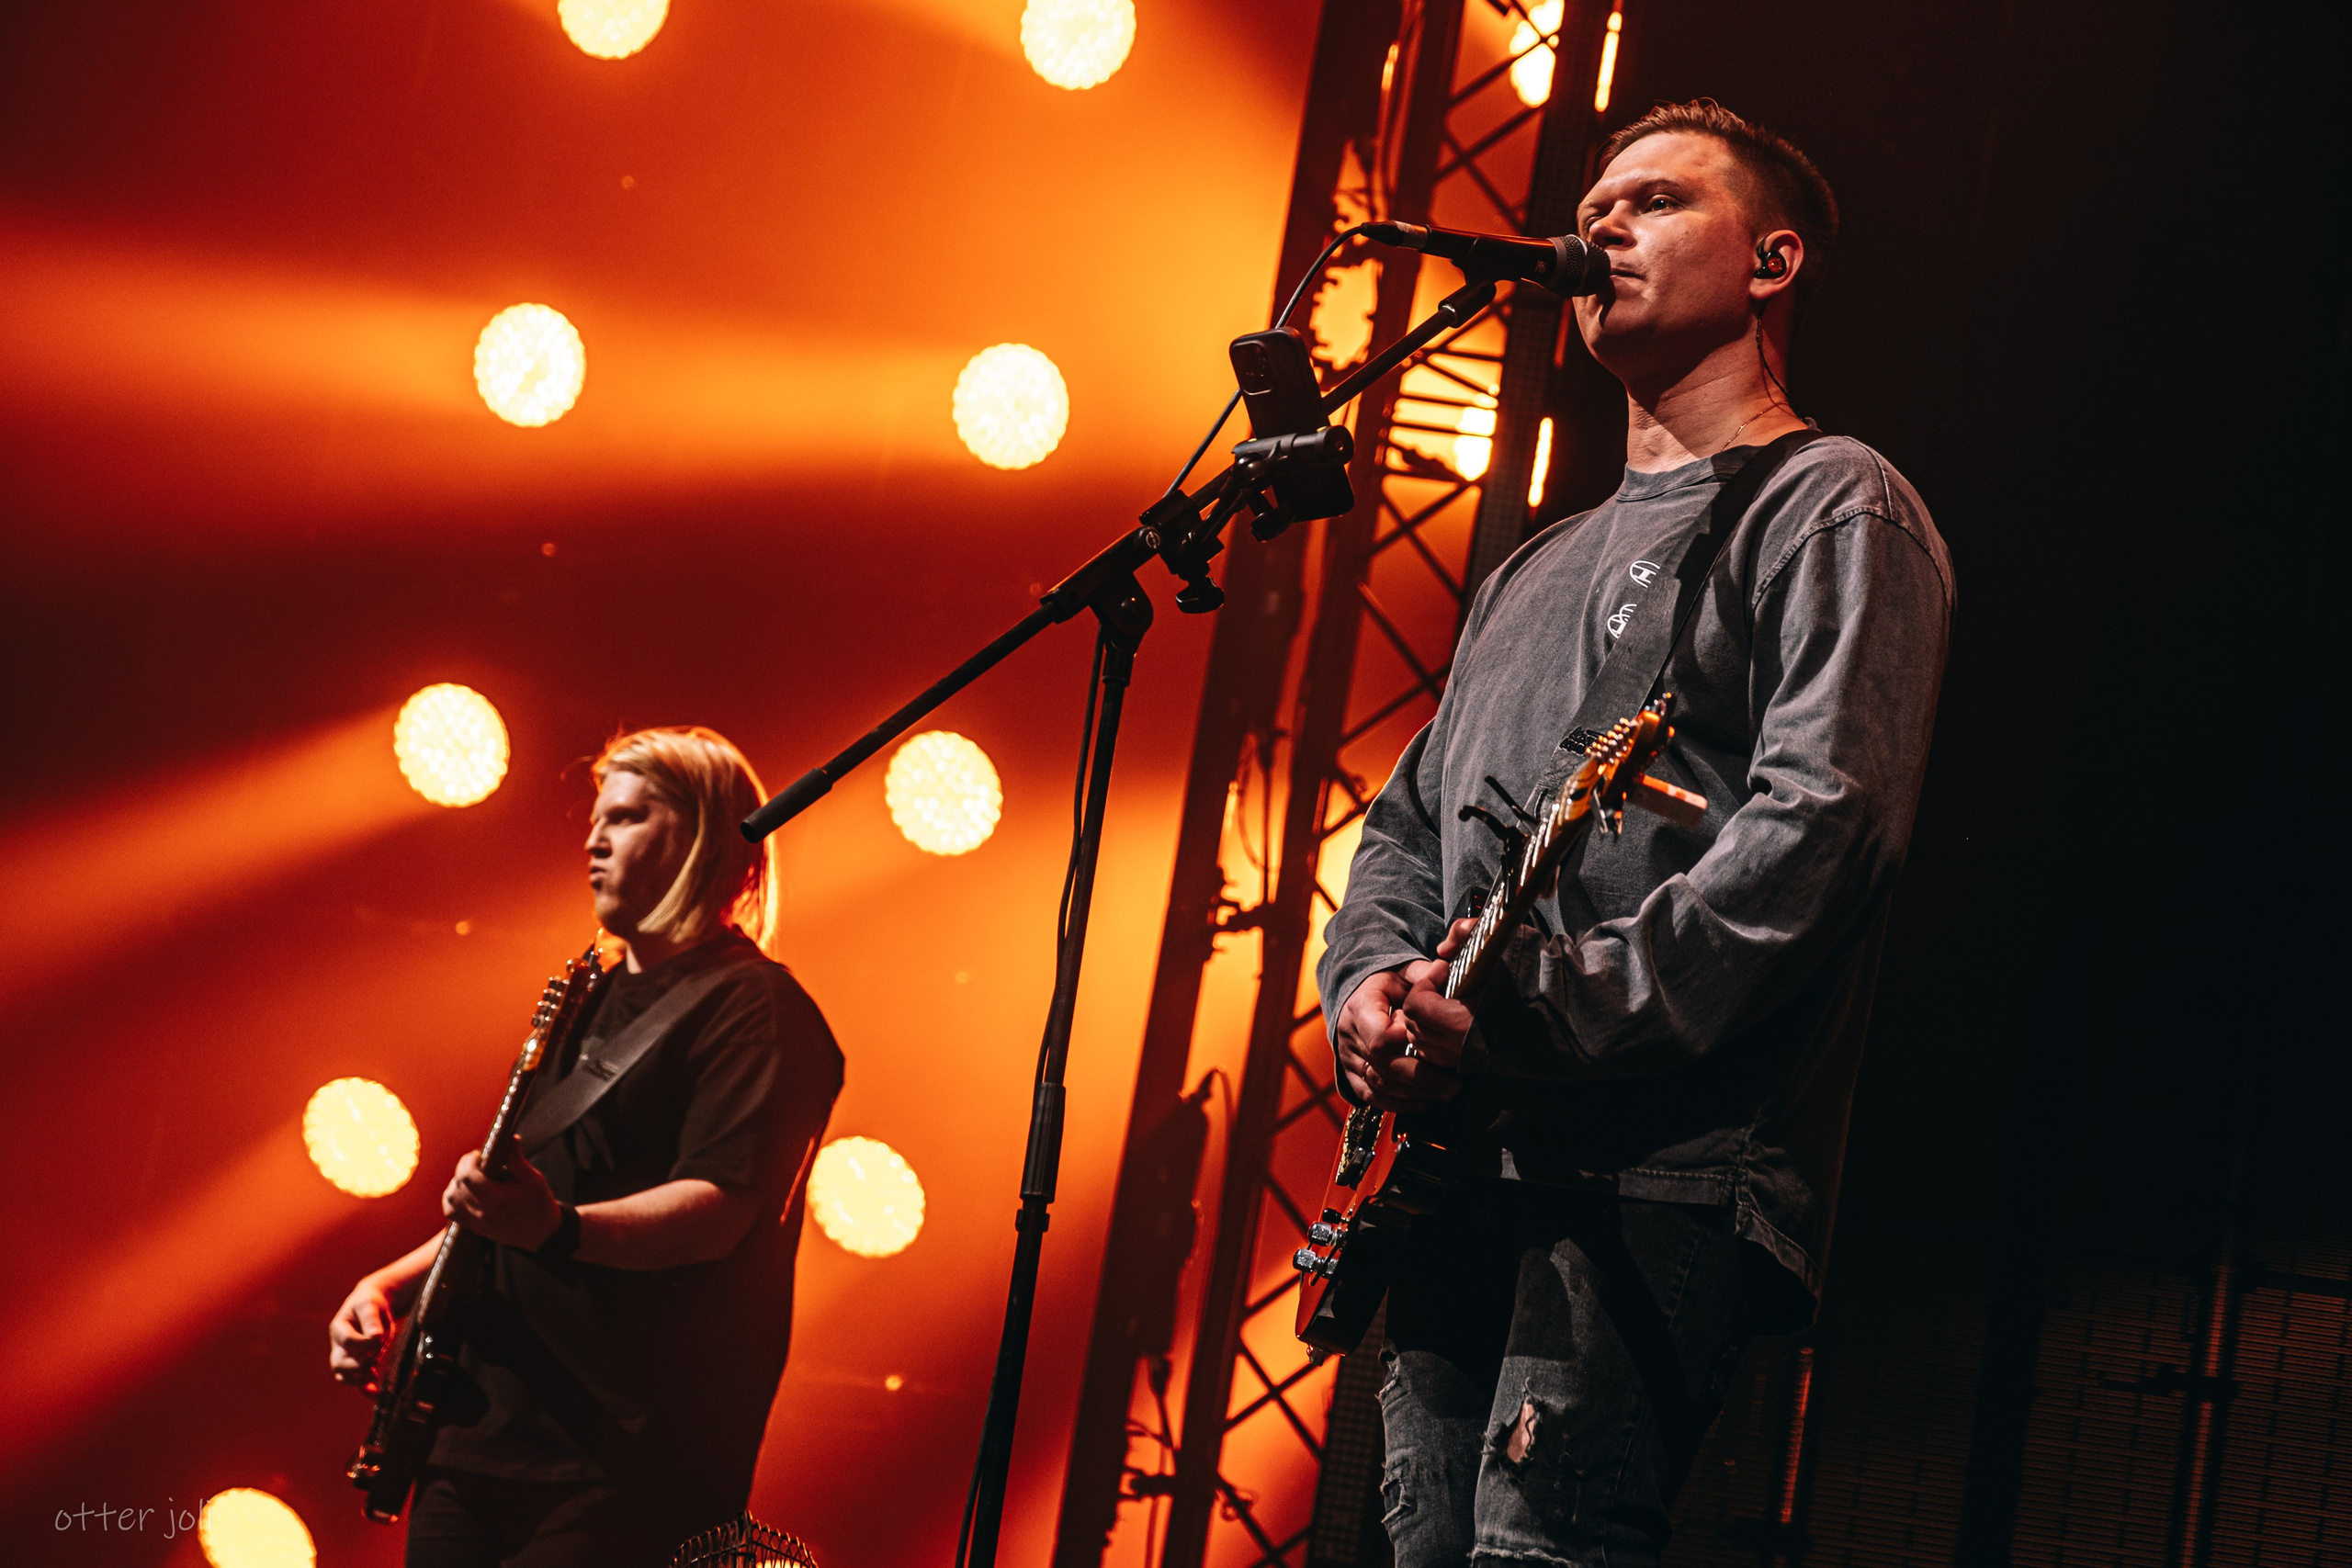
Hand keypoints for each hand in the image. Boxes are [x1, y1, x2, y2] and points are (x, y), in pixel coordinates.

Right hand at [329, 1280, 392, 1390]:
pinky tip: (376, 1393)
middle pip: (339, 1363)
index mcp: (339, 1328)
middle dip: (358, 1365)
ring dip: (359, 1378)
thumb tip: (375, 1338)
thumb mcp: (370, 1304)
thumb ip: (371, 1320)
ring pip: (343, 1375)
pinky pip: (356, 1382)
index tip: (379, 1338)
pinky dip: (365, 1389)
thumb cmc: (369, 1303)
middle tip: (374, 1359)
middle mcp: (338, 1345)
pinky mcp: (357, 1364)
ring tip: (374, 1373)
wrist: (373, 1306)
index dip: (364, 1343)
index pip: (347, 1341)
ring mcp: (346, 1357)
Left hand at [443, 1149, 561, 1249]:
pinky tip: (464, 1192)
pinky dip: (452, 1199)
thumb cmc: (539, 1204)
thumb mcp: (534, 1179)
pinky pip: (451, 1213)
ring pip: (450, 1199)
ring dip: (456, 1183)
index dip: (469, 1161)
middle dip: (463, 1168)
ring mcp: (477, 1222)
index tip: (479, 1155)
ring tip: (471, 1176)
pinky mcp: (475, 1227)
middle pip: (457, 1186)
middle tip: (477, 1162)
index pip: (468, 1176)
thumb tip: (510, 1139)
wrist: (542, 1235)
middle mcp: (483, 1213)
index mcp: (497, 1200)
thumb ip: (517, 1160)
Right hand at [1337, 966, 1459, 1113]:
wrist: (1358, 996)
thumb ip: (1424, 973)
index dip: (1407, 1044)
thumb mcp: (1403, 971)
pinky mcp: (1352, 1075)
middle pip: (1384, 1067)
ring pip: (1379, 1086)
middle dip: (1423, 1079)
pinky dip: (1398, 1104)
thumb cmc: (1386, 984)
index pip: (1380, 1038)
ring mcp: (1349, 1058)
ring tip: (1446, 1094)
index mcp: (1360, 1008)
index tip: (1431, 1040)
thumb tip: (1446, 969)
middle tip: (1455, 1085)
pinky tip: (1424, 1102)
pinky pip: (1372, 1097)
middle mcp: (1349, 1036)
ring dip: (1415, 1095)